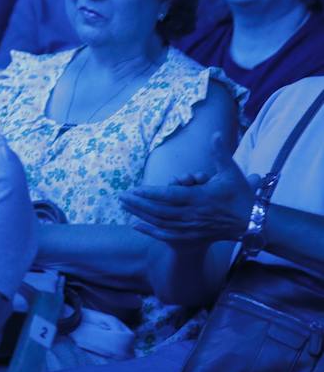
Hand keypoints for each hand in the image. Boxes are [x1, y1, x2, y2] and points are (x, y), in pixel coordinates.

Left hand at [120, 135, 256, 244]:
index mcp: (200, 198)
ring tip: (124, 206)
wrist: (252, 221)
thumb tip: (214, 134)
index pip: (170, 196)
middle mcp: (192, 214)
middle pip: (159, 210)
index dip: (151, 193)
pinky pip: (166, 235)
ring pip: (160, 222)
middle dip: (138, 203)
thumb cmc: (239, 194)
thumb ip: (219, 153)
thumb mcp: (230, 171)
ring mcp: (191, 228)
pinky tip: (135, 225)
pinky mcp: (191, 237)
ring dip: (140, 215)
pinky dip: (149, 231)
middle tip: (120, 196)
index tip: (134, 189)